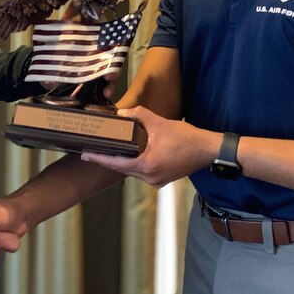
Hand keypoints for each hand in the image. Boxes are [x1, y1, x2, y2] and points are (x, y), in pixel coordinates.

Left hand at [80, 105, 211, 186]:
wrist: (208, 150)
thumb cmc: (187, 138)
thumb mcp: (160, 123)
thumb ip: (139, 115)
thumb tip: (123, 112)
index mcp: (147, 165)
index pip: (116, 163)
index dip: (99, 158)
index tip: (85, 155)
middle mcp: (150, 177)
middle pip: (122, 168)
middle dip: (109, 159)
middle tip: (93, 151)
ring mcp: (156, 180)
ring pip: (132, 171)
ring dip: (123, 161)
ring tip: (109, 151)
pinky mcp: (162, 179)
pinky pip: (142, 171)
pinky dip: (135, 163)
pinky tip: (130, 154)